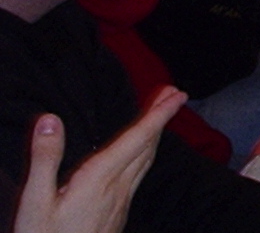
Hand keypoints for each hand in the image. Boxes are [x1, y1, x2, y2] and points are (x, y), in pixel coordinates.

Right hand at [15, 85, 184, 232]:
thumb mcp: (35, 202)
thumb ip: (45, 159)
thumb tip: (51, 119)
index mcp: (100, 179)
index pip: (137, 139)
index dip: (159, 115)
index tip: (178, 94)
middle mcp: (117, 188)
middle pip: (147, 146)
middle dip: (161, 118)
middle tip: (173, 93)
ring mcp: (120, 202)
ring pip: (146, 162)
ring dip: (155, 135)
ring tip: (160, 117)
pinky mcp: (117, 214)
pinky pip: (139, 176)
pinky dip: (145, 155)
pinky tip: (140, 157)